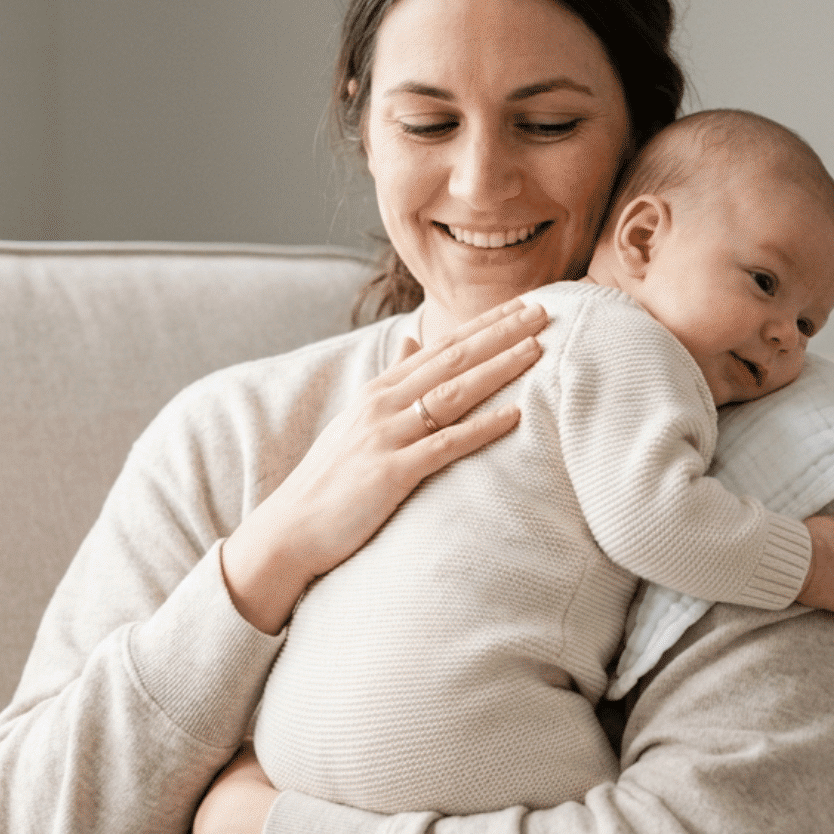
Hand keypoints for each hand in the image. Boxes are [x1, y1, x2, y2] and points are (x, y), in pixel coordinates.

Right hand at [220, 297, 548, 633]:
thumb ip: (390, 379)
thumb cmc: (330, 478)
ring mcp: (387, 436)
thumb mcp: (355, 418)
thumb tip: (412, 340)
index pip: (441, 346)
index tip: (521, 305)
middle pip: (453, 359)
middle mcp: (383, 404)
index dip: (484, 324)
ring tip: (537, 350)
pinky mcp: (392, 472)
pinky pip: (445, 445)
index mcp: (378, 390)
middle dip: (500, 333)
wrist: (291, 528)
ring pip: (453, 393)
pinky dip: (482, 428)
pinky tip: (515, 415)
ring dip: (498, 368)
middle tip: (543, 311)